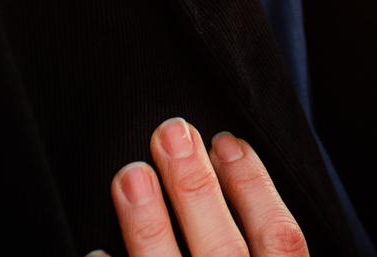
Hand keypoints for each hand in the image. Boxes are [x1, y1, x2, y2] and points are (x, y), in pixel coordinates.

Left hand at [88, 117, 308, 256]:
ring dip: (148, 223)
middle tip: (170, 132)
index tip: (228, 140)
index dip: (255, 184)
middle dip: (195, 186)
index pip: (280, 237)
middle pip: (223, 249)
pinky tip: (95, 250)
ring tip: (129, 175)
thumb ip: (266, 247)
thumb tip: (234, 172)